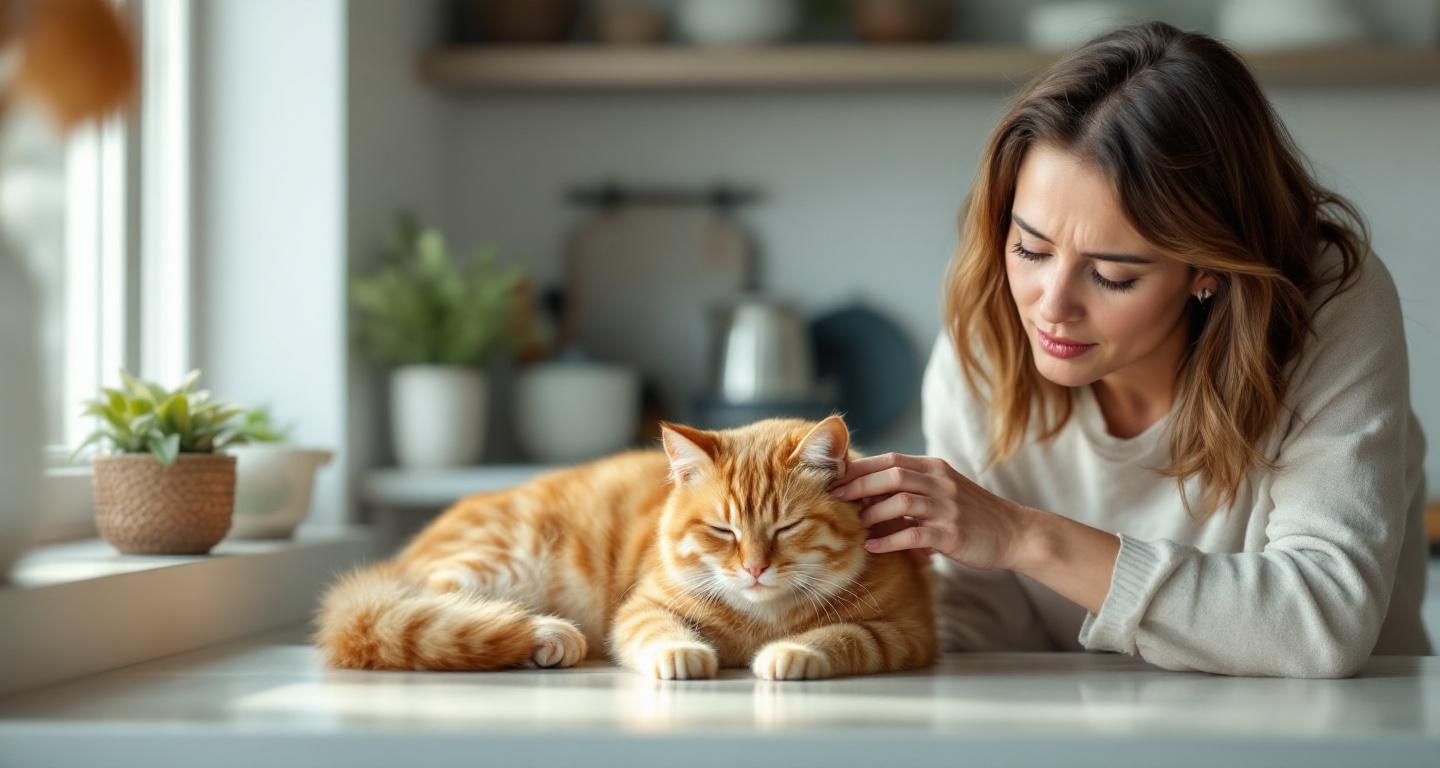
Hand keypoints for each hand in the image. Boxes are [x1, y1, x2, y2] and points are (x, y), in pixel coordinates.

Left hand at [830, 452, 1036, 571]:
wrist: (1015, 533)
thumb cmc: (972, 514)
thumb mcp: (943, 490)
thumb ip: (913, 486)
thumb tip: (867, 491)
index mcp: (935, 468)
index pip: (890, 459)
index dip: (860, 467)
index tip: (835, 478)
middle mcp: (941, 483)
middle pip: (892, 475)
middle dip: (859, 485)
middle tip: (834, 497)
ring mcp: (948, 508)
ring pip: (902, 501)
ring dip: (873, 513)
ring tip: (855, 524)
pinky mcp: (953, 534)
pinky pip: (914, 534)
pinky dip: (889, 540)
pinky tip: (872, 547)